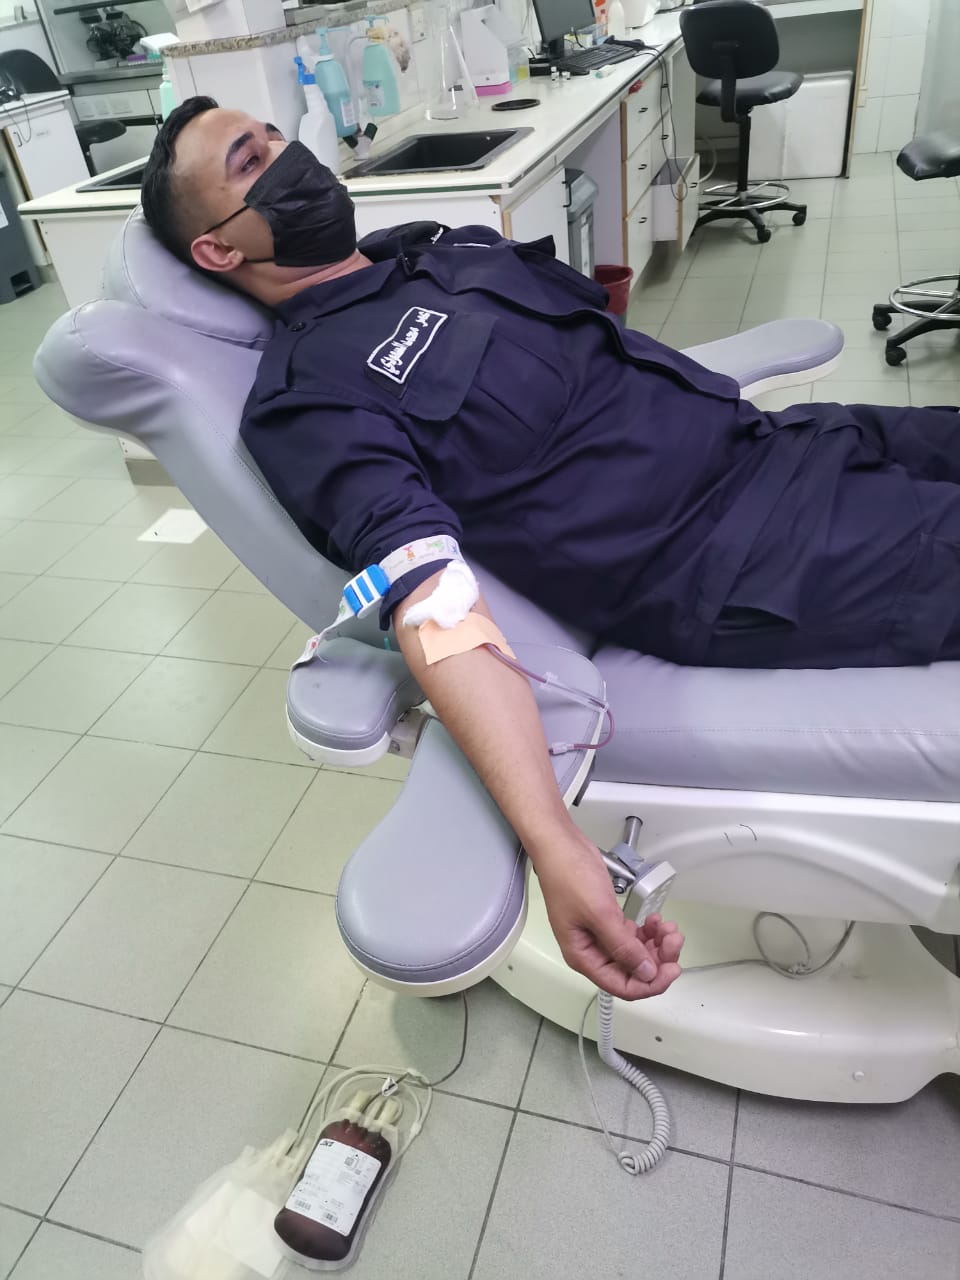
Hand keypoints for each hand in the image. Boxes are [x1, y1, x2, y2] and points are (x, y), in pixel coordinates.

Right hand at [535, 840, 683, 999]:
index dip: (650, 983)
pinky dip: (647, 931)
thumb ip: (623, 947)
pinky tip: (655, 920)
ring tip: (667, 926)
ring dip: (656, 944)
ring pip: (636, 953)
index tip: (673, 967)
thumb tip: (646, 974)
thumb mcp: (599, 914)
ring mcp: (601, 935)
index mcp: (584, 957)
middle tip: (673, 938)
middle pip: (632, 971)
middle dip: (657, 958)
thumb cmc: (571, 878)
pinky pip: (632, 935)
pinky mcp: (608, 920)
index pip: (622, 986)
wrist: (561, 846)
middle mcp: (593, 951)